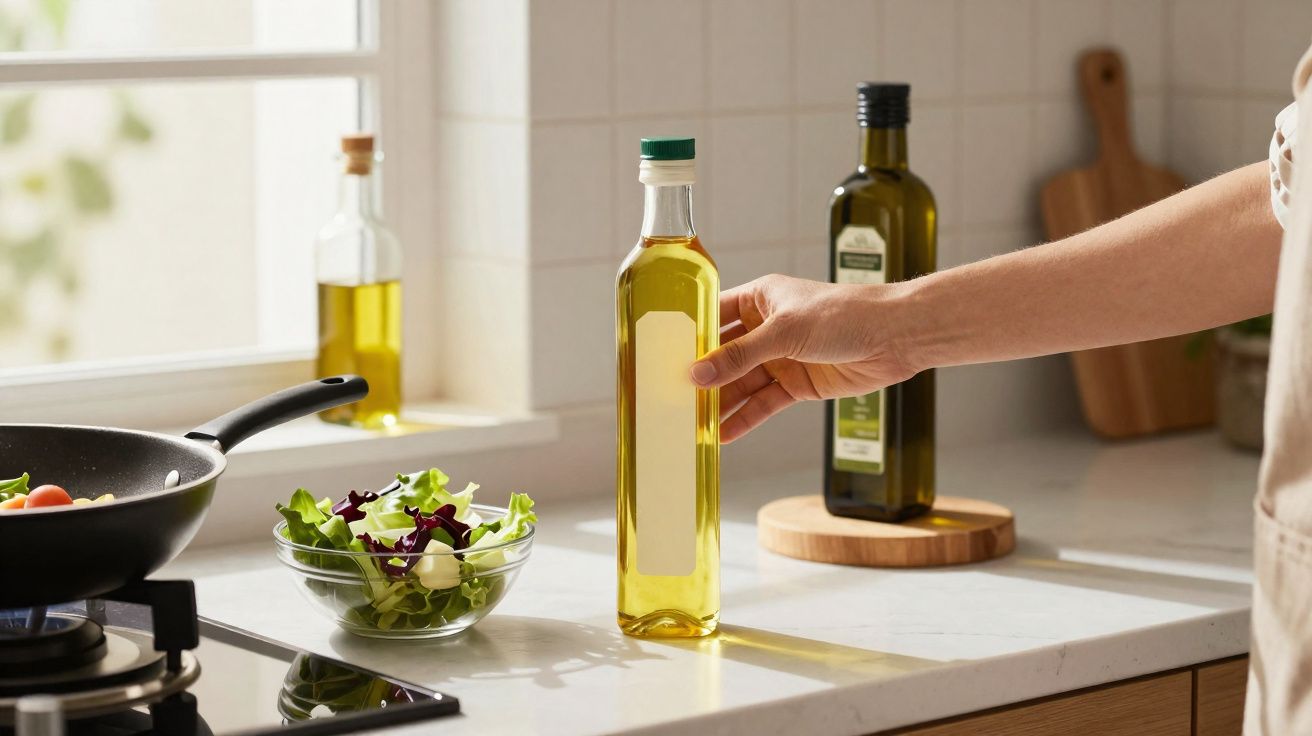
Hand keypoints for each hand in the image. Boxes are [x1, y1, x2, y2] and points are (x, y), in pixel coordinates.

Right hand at [690, 274, 918, 442]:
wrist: (895, 337)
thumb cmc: (844, 315)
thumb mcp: (785, 332)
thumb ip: (740, 356)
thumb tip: (697, 374)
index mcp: (760, 299)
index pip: (714, 317)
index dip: (689, 336)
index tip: (660, 356)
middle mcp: (767, 328)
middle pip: (724, 355)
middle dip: (701, 377)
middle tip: (671, 398)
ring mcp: (782, 358)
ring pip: (741, 384)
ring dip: (720, 403)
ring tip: (691, 424)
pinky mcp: (798, 385)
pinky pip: (764, 404)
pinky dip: (745, 419)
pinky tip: (724, 434)